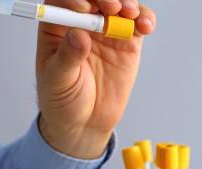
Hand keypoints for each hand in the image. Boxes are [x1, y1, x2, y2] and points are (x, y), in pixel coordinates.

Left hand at [36, 0, 155, 158]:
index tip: (86, 7)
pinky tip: (145, 26)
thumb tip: (78, 35)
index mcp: (56, 26)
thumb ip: (67, 57)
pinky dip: (145, 20)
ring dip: (128, 4)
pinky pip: (138, 24)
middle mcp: (82, 22)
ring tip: (130, 14)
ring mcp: (106, 30)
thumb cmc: (62, 100)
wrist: (84, 122)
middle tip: (113, 7)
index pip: (64, 1)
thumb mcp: (57, 81)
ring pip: (120, 6)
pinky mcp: (127, 42)